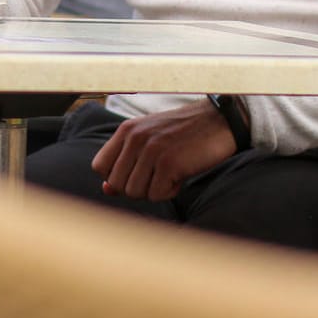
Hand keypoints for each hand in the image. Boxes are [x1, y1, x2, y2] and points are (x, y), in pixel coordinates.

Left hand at [92, 102, 236, 201]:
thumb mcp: (148, 140)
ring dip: (154, 190)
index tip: (136, 174)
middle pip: (117, 184)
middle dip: (136, 187)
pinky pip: (156, 195)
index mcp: (126, 130)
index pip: (99, 166)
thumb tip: (106, 189)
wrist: (219, 121)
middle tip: (157, 176)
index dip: (115, 177)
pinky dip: (169, 192)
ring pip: (135, 192)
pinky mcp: (170, 163)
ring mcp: (152, 150)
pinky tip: (180, 176)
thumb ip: (125, 162)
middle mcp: (135, 138)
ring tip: (169, 174)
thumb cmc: (183, 133)